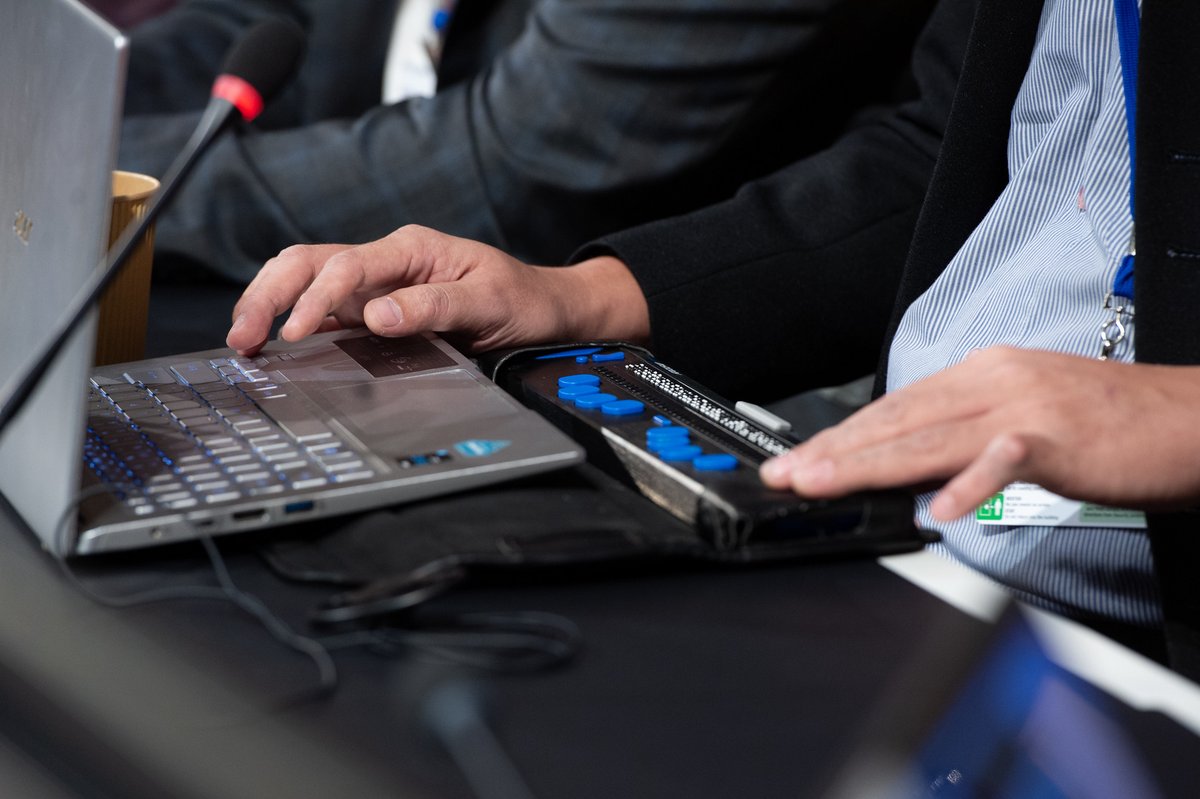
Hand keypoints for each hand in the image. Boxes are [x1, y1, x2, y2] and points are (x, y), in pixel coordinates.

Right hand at [226, 225, 649, 355]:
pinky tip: (271, 345)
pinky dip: (291, 321)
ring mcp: (377, 285)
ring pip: (305, 280)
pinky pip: (324, 310)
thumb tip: (378, 317)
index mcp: (411, 249)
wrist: (544, 309)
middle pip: (308, 263)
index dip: (316, 297)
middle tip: (244, 337)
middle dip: (269, 294)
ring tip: (244, 341)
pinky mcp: (375, 309)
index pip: (348, 265)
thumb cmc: (522, 300)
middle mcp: (387, 262)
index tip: (295, 332)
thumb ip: (433, 308)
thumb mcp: (488, 302)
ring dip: (270, 304)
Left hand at [760, 347, 1199, 519]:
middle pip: (897, 420)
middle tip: (783, 476)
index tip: (800, 460)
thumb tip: (917, 472)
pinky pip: (1004, 461)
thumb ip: (967, 438)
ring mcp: (1022, 406)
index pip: (896, 408)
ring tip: (819, 483)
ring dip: (868, 463)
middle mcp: (992, 382)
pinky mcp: (1057, 437)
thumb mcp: (1022, 419)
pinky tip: (940, 510)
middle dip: (833, 451)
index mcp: (982, 376)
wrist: (1189, 418)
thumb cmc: (1111, 425)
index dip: (843, 436)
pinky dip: (970, 485)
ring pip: (927, 437)